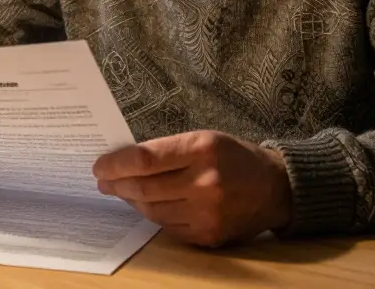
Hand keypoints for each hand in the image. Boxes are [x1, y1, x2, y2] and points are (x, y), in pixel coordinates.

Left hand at [93, 130, 291, 246]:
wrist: (275, 188)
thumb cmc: (234, 157)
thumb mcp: (205, 139)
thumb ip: (167, 149)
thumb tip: (124, 162)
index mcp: (203, 149)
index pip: (145, 159)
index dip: (115, 164)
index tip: (99, 166)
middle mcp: (205, 183)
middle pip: (144, 188)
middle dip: (117, 185)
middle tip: (103, 181)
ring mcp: (207, 214)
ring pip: (152, 211)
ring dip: (132, 201)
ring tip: (123, 192)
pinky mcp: (208, 236)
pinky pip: (168, 227)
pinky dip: (155, 215)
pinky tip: (150, 205)